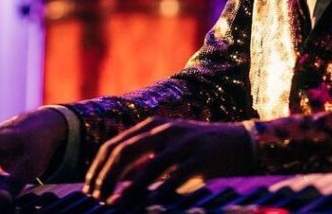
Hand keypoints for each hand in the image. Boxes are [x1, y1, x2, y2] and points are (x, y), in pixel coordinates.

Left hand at [83, 117, 254, 204]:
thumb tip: (116, 184)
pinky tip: (148, 206)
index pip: (115, 144)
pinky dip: (158, 194)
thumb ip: (143, 161)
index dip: (98, 168)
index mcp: (153, 126)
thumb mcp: (168, 149)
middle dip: (106, 177)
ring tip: (116, 206)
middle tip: (97, 199)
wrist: (241, 143)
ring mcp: (184, 144)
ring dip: (128, 190)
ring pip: (148, 167)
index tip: (89, 189)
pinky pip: (175, 178)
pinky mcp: (201, 159)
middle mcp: (165, 131)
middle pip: (125, 151)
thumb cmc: (199, 149)